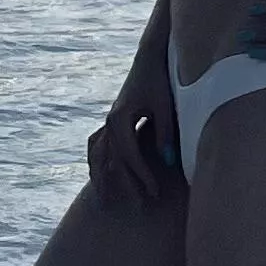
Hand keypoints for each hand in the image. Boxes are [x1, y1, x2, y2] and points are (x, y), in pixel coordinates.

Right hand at [87, 61, 179, 205]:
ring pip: (99, 156)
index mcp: (120, 118)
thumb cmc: (159, 81)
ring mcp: (107, 121)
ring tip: (107, 202)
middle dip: (126, 184)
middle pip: (113, 160)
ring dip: (104, 178)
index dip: (141, 175)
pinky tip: (101, 178)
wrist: (148, 59)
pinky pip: (98, 147)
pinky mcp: (111, 121)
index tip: (154, 192)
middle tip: (141, 206)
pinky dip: (99, 164)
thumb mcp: (165, 106)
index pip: (129, 155)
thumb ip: (165, 133)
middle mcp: (109, 121)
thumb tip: (166, 162)